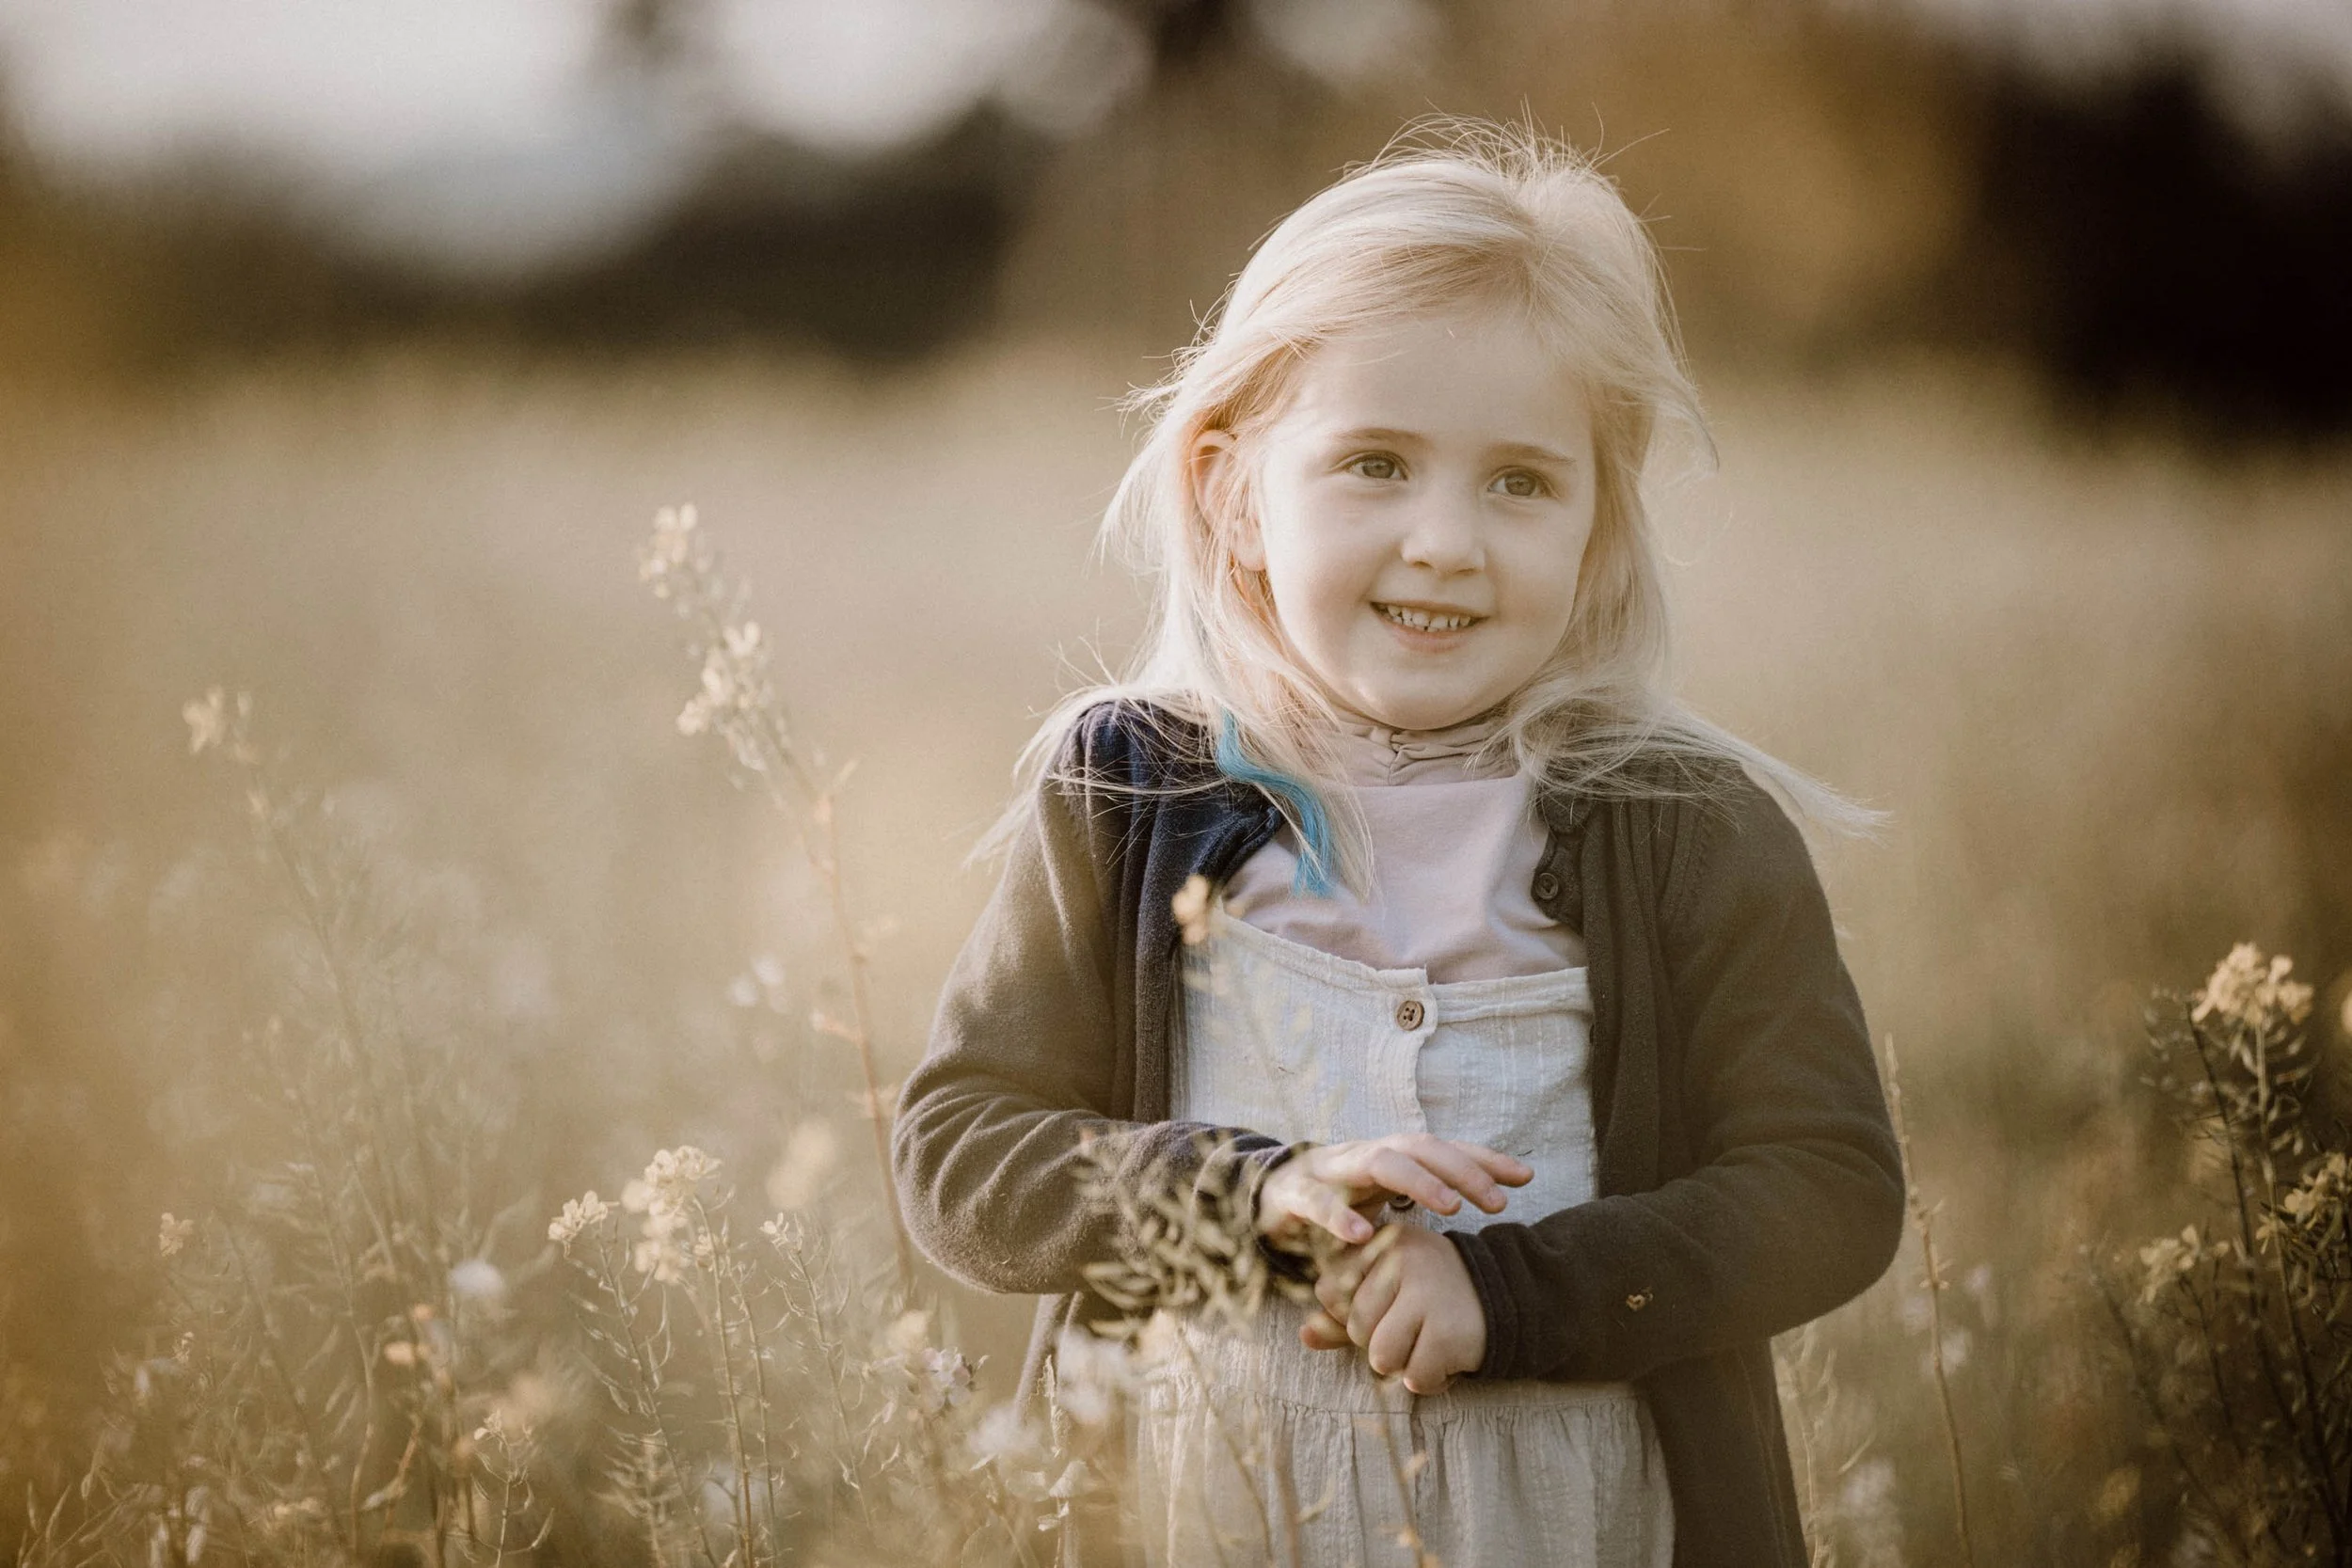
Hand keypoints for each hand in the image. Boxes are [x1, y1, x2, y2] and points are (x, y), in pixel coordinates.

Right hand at [1254, 1134, 1531, 1252]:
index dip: (1483, 1160)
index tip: (1525, 1176)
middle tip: (1497, 1200)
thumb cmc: (1333, 1199)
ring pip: (1378, 1161)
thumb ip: (1423, 1202)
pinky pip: (1318, 1202)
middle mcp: (1363, 1154)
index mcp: (1387, 1156)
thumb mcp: (1382, 1200)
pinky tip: (1364, 1236)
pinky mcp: (1294, 1195)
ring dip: (1418, 1181)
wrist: (1261, 1197)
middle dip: (1461, 1170)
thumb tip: (1490, 1201)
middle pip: (1419, 1147)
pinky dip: (1340, 1217)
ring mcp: (1329, 1170)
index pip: (1442, 1149)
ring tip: (1450, 1207)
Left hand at [1299, 1223, 1486, 1395]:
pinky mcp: (1449, 1331)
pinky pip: (1415, 1377)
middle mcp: (1403, 1260)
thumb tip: (1305, 1334)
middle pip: (1356, 1326)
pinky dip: (1430, 1378)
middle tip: (1416, 1324)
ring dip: (1404, 1363)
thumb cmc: (1436, 1297)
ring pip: (1380, 1356)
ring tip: (1430, 1341)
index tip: (1387, 1303)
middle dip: (1381, 1340)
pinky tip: (1448, 1356)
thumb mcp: (1388, 1294)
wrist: (1511, 1298)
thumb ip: (1342, 1315)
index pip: (1329, 1289)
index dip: (1351, 1311)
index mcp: (1383, 1243)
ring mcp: (1428, 1293)